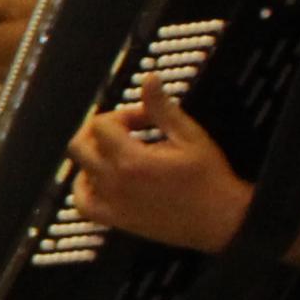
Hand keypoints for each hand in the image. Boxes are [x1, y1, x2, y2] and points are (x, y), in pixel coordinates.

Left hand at [63, 87, 253, 252]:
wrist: (220, 219)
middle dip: (99, 131)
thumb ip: (162, 108)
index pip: (102, 125)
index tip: (144, 119)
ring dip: (93, 157)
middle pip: (79, 146)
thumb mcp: (189, 136)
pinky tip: (101, 180)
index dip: (122, 115)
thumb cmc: (209, 177)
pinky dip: (85, 189)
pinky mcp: (115, 220)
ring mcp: (112, 203)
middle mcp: (114, 182)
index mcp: (131, 160)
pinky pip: (83, 204)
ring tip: (119, 153)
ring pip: (79, 173)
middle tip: (124, 130)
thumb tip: (149, 79)